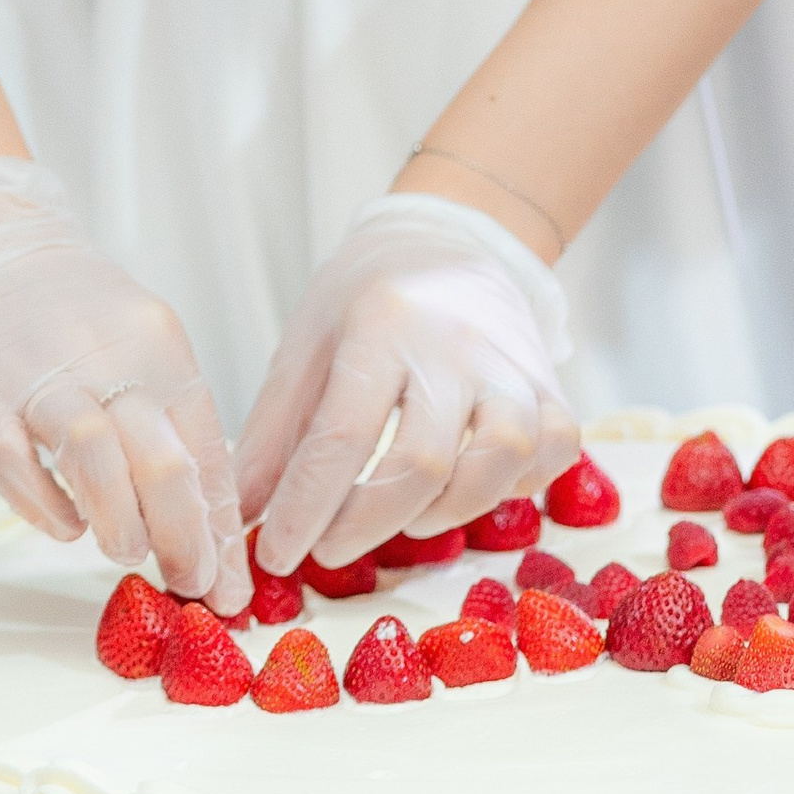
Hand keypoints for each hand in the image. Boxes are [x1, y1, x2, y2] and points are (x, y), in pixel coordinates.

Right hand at [0, 158, 248, 610]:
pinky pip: (18, 465)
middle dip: (185, 536)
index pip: (204, 444)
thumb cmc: (67, 313)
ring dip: (122, 523)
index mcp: (158, 345)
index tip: (230, 582)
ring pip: (97, 458)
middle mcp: (105, 358)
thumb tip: (202, 518)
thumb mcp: (137, 347)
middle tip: (192, 583)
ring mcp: (38, 380)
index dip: (220, 522)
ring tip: (128, 552)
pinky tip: (67, 526)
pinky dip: (49, 507)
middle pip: (162, 456)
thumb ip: (166, 424)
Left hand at [234, 197, 578, 572]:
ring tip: (403, 519)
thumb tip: (240, 521)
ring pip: (500, 459)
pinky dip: (516, 487)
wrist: (450, 239)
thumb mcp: (305, 346)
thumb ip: (273, 435)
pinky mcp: (553, 383)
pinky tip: (469, 488)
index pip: (343, 434)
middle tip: (328, 547)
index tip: (277, 555)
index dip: (307, 508)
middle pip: (422, 461)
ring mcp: (514, 362)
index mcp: (382, 324)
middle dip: (366, 524)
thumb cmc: (367, 298)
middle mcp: (456, 342)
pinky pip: (553, 451)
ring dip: (446, 512)